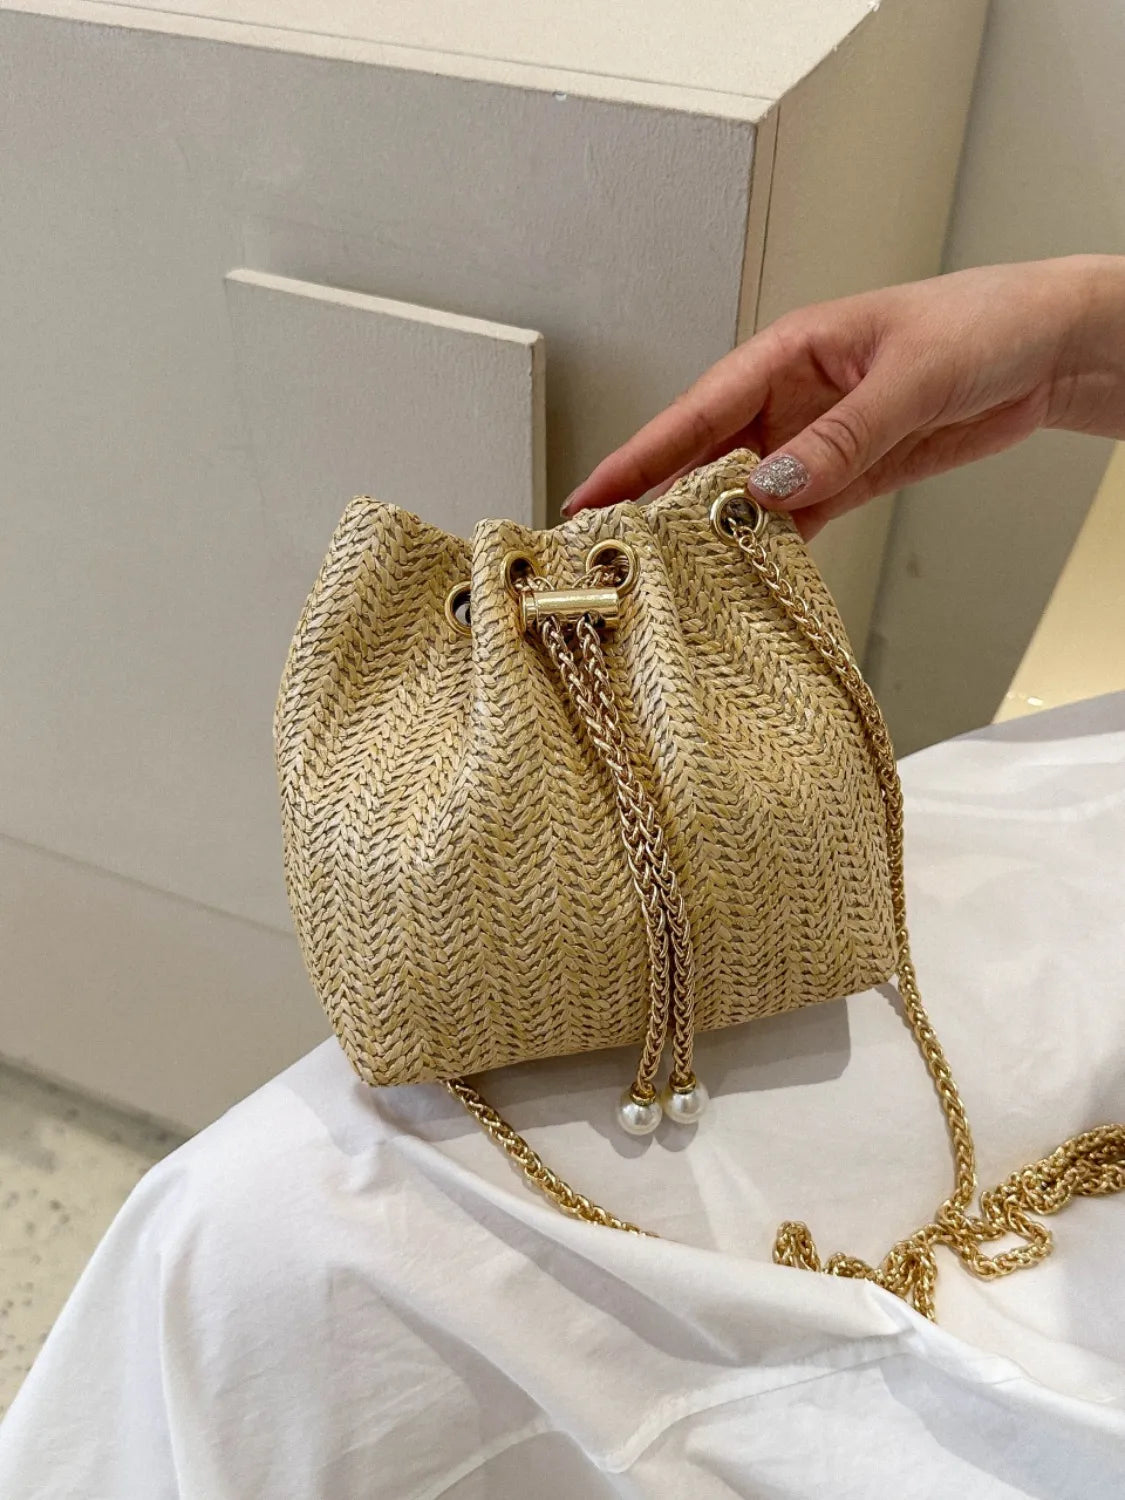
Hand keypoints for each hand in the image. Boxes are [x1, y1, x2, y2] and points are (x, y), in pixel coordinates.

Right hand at [563, 256, 1124, 538]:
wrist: (1054, 347)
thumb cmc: (986, 323)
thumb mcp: (913, 374)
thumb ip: (843, 435)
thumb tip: (770, 486)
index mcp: (789, 352)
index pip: (699, 411)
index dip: (641, 456)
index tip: (592, 495)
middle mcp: (791, 398)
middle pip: (707, 458)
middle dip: (659, 502)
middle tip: (612, 554)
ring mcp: (817, 440)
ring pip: (746, 495)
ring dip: (715, 534)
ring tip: (670, 579)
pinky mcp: (850, 474)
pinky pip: (797, 517)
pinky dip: (774, 547)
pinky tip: (747, 576)